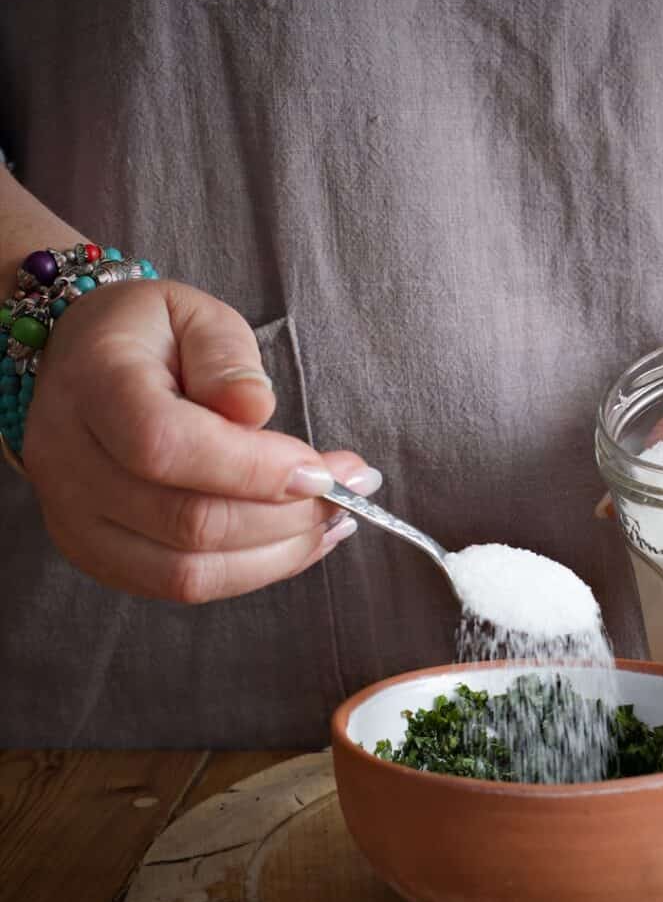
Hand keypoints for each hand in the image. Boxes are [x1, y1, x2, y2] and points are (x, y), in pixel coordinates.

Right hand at [23, 280, 378, 602]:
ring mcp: (78, 521)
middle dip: (289, 515)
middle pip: (189, 523)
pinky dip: (254, 571)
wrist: (76, 366)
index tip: (325, 468)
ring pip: (189, 573)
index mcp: (94, 388)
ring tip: (335, 520)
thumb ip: (226, 358)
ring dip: (280, 554)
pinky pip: (183, 586)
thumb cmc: (147, 336)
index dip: (255, 469)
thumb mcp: (193, 314)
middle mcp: (71, 465)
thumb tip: (255, 412)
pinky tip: (300, 541)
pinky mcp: (100, 556)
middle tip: (352, 489)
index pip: (166, 446)